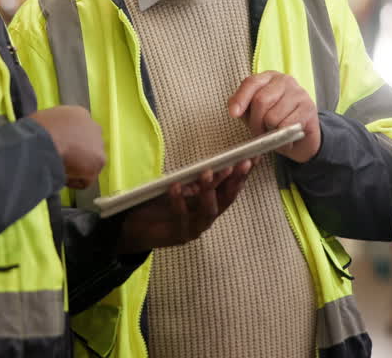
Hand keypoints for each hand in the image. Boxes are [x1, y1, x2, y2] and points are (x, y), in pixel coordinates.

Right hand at [31, 105, 105, 188]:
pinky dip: (73, 181)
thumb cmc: (35, 131)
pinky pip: (85, 178)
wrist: (42, 143)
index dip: (69, 142)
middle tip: (62, 161)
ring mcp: (99, 145)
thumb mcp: (42, 120)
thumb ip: (53, 126)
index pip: (79, 130)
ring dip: (76, 169)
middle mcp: (94, 126)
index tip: (60, 149)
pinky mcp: (98, 162)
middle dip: (78, 155)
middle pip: (89, 145)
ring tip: (58, 169)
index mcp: (79, 114)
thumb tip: (49, 135)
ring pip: (89, 163)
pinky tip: (61, 177)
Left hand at [115, 162, 251, 253]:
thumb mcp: (181, 187)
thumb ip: (196, 180)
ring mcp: (195, 227)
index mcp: (212, 202)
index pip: (233, 187)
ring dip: (209, 190)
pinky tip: (176, 186)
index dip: (245, 174)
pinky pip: (181, 217)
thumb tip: (212, 165)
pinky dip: (179, 201)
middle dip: (236, 181)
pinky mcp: (179, 235)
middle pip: (227, 199)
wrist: (137, 227)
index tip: (254, 156)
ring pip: (209, 210)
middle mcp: (208, 216)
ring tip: (206, 172)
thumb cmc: (160, 204)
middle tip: (241, 163)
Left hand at [228, 71, 321, 162]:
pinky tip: (286, 138)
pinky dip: (282, 139)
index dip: (240, 99)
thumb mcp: (254, 113)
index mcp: (268, 77)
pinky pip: (286, 127)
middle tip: (259, 133)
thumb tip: (234, 110)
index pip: (251, 83)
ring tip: (275, 134)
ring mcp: (298, 92)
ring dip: (269, 133)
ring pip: (272, 116)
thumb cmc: (275, 122)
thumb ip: (243, 108)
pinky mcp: (308, 108)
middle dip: (255, 122)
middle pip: (260, 100)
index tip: (233, 114)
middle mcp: (284, 80)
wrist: (302, 136)